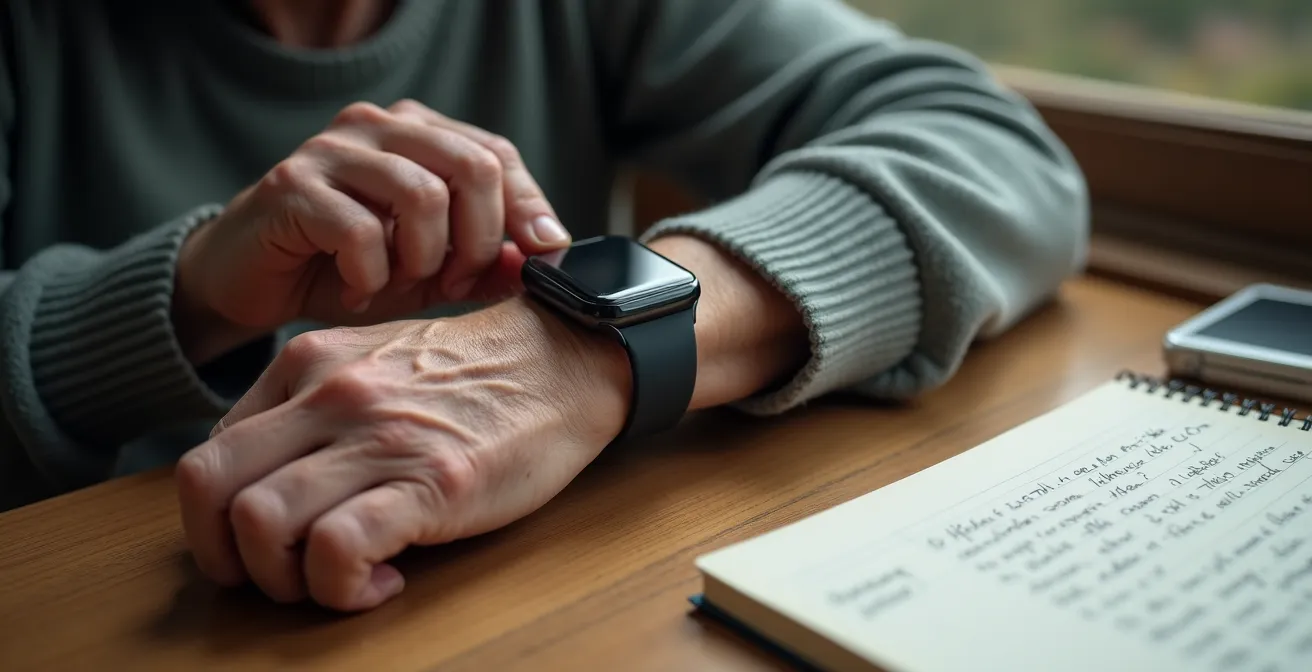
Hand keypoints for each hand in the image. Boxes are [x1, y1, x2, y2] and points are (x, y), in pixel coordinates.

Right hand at [173, 99, 571, 363]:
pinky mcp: (293, 185)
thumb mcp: (430, 270)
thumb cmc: (345, 269)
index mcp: (419, 133)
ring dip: (425, 260)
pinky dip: (371, 276)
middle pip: (472, 166)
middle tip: (457, 285)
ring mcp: (334, 150)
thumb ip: (486, 261)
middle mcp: (379, 127)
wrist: (249, 281)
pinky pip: (362, 232)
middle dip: (479, 241)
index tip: (540, 260)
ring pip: (423, 196)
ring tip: (403, 286)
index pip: (497, 155)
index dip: (527, 211)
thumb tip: (546, 257)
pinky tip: (357, 293)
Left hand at [175, 299, 629, 610]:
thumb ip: (313, 407)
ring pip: (259, 523)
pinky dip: (342, 589)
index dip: (224, 520)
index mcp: (309, 364)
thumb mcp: (375, 364)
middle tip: (280, 576)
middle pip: (208, 487)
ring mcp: (378, 437)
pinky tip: (382, 583)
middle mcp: (330, 394)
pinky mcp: (430, 482)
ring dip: (284, 580)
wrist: (565, 361)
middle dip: (225, 557)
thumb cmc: (475, 375)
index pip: (211, 455)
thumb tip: (265, 480)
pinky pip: (337, 551)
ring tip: (337, 581)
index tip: (276, 541)